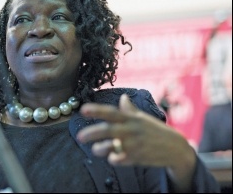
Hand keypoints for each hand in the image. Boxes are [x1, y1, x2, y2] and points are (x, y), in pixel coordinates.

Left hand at [76, 94, 195, 190]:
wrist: (176, 148)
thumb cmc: (156, 131)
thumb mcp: (143, 118)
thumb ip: (130, 110)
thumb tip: (122, 97)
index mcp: (131, 118)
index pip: (111, 112)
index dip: (97, 110)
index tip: (83, 109)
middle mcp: (131, 130)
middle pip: (109, 129)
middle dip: (93, 132)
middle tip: (79, 136)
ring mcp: (134, 144)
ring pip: (113, 146)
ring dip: (102, 148)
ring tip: (95, 149)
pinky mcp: (137, 158)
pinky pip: (121, 159)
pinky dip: (115, 159)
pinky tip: (112, 158)